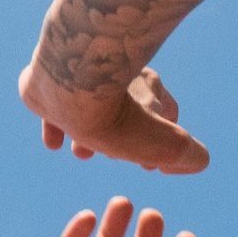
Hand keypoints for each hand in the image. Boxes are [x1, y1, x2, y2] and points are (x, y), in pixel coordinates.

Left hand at [18, 63, 208, 173]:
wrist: (62, 80)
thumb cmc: (113, 113)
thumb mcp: (164, 144)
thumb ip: (186, 155)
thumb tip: (183, 162)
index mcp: (149, 86)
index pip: (167, 113)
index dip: (161, 141)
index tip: (147, 165)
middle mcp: (120, 73)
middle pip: (126, 109)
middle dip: (119, 138)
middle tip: (111, 157)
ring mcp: (85, 71)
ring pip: (91, 105)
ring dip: (88, 133)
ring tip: (80, 154)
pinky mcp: (51, 76)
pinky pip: (56, 99)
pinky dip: (57, 123)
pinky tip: (54, 143)